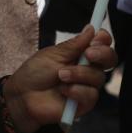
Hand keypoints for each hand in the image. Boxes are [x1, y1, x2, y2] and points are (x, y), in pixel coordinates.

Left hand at [2, 25, 116, 132]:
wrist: (23, 96)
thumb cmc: (35, 73)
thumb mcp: (52, 54)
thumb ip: (73, 45)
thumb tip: (91, 29)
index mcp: (80, 54)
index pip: (101, 45)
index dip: (104, 40)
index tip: (98, 37)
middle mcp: (87, 69)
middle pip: (109, 59)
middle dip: (102, 54)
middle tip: (88, 54)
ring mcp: (87, 86)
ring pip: (98, 77)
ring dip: (78, 74)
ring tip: (60, 75)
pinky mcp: (84, 103)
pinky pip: (90, 95)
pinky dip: (75, 91)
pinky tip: (62, 91)